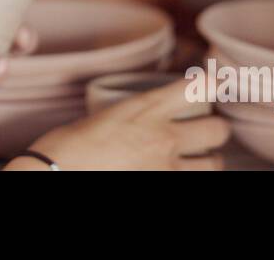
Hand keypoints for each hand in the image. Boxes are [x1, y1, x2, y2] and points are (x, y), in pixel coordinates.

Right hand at [7, 80, 230, 170]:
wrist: (56, 175)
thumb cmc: (64, 150)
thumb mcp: (98, 119)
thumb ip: (127, 120)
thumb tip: (132, 131)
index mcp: (145, 109)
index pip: (199, 87)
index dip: (212, 85)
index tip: (215, 85)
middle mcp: (164, 137)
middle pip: (217, 130)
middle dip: (215, 131)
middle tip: (206, 133)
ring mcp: (167, 169)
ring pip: (214, 164)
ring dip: (208, 161)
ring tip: (197, 161)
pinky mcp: (166, 187)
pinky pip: (193, 182)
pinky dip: (187, 176)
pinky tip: (178, 174)